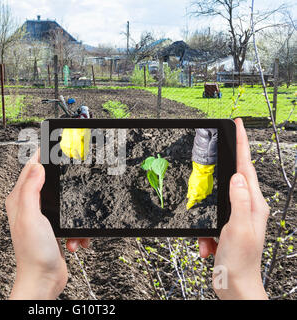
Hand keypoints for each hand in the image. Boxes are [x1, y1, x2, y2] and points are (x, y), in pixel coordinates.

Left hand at [6, 150, 89, 299]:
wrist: (44, 280)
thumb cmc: (33, 254)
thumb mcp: (31, 216)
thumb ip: (31, 189)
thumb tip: (36, 165)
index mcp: (19, 200)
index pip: (29, 169)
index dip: (42, 156)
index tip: (54, 146)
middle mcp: (29, 207)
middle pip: (49, 183)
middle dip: (64, 186)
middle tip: (75, 180)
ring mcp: (42, 218)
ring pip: (64, 202)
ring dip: (74, 215)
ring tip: (72, 229)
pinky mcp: (54, 229)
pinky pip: (71, 221)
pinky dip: (76, 231)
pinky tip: (74, 241)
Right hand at [199, 118, 268, 299]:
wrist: (235, 286)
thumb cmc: (241, 262)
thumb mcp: (237, 228)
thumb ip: (238, 201)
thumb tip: (237, 176)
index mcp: (253, 205)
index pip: (246, 167)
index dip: (242, 144)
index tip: (237, 125)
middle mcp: (247, 208)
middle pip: (232, 179)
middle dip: (220, 173)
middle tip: (215, 155)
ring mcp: (236, 218)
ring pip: (216, 202)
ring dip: (206, 218)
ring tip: (209, 239)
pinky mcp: (225, 228)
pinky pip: (209, 221)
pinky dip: (204, 234)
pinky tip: (207, 247)